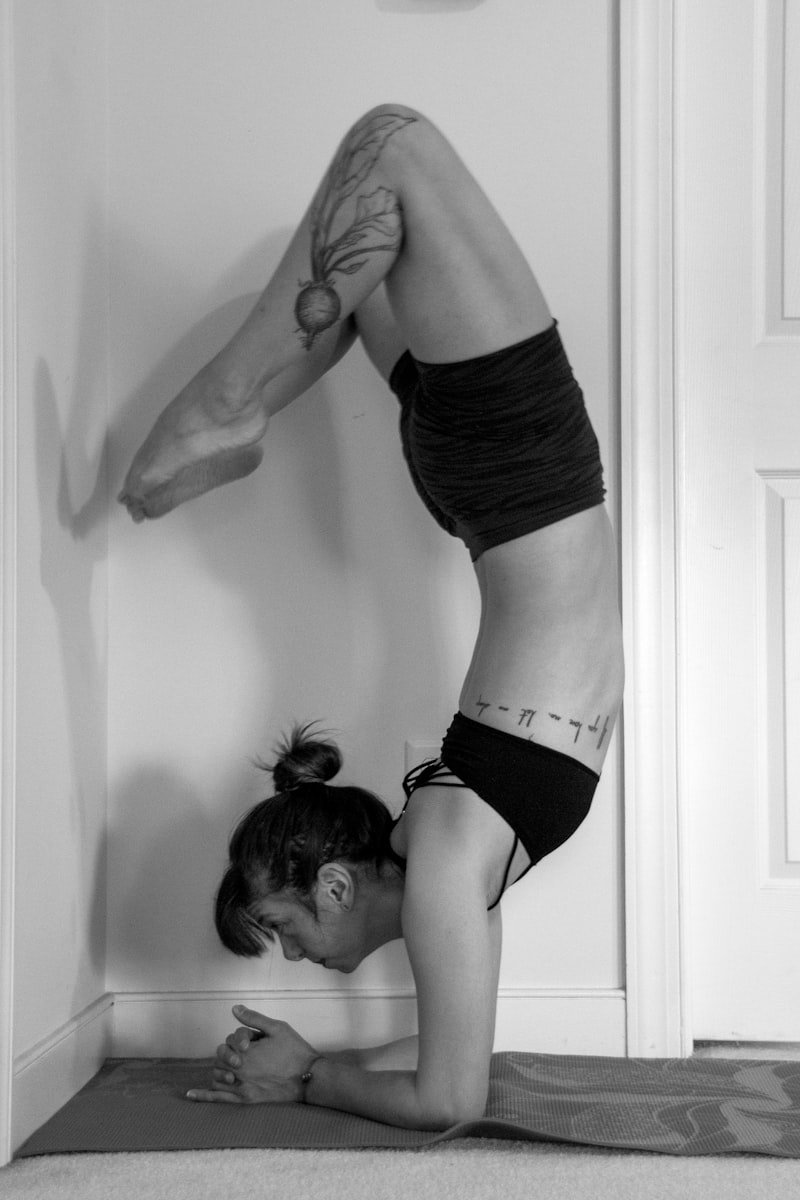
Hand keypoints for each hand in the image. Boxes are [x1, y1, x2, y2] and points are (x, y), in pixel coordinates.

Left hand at [186, 1006, 319, 1104]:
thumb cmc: (294, 1050)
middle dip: (227, 1055)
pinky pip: (219, 1099)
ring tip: (228, 1070)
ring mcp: (242, 1087)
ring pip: (217, 1078)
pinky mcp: (246, 1100)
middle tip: (242, 1056)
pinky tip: (190, 1095)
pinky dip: (203, 1096)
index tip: (250, 1043)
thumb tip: (234, 1009)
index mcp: (246, 1051)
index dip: (237, 1041)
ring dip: (219, 1072)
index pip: (228, 1043)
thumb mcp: (277, 1028)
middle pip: (220, 1060)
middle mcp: (240, 1070)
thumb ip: (253, 1019)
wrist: (309, 1078)